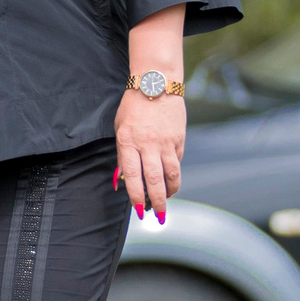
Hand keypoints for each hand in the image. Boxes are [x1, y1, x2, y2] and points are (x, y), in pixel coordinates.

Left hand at [114, 90, 184, 222]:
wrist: (156, 84)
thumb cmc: (133, 107)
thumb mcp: (120, 129)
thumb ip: (123, 155)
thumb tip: (123, 180)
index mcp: (128, 142)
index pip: (132, 176)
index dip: (136, 196)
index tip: (140, 209)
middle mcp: (148, 144)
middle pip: (154, 180)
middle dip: (157, 202)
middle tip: (159, 216)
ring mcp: (166, 142)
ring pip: (171, 174)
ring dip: (170, 191)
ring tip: (167, 199)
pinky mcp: (179, 139)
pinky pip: (177, 162)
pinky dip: (174, 174)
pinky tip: (171, 180)